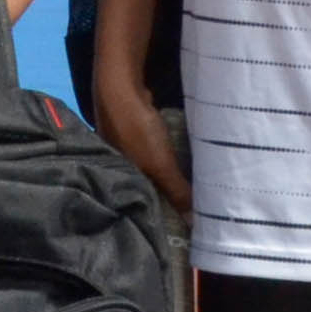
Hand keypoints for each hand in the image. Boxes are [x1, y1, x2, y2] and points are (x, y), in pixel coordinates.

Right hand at [95, 70, 190, 211]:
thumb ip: (177, 191)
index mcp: (117, 180)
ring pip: (146, 169)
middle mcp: (117, 167)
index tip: (177, 224)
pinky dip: (160, 157)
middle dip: (161, 195)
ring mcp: (121, 148)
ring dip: (161, 175)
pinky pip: (148, 152)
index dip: (155, 213)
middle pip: (142, 186)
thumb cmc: (135, 130)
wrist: (120, 86)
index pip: (137, 204)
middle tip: (186, 207)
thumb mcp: (159, 165)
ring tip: (183, 185)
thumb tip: (193, 222)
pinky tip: (173, 158)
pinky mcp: (130, 133)